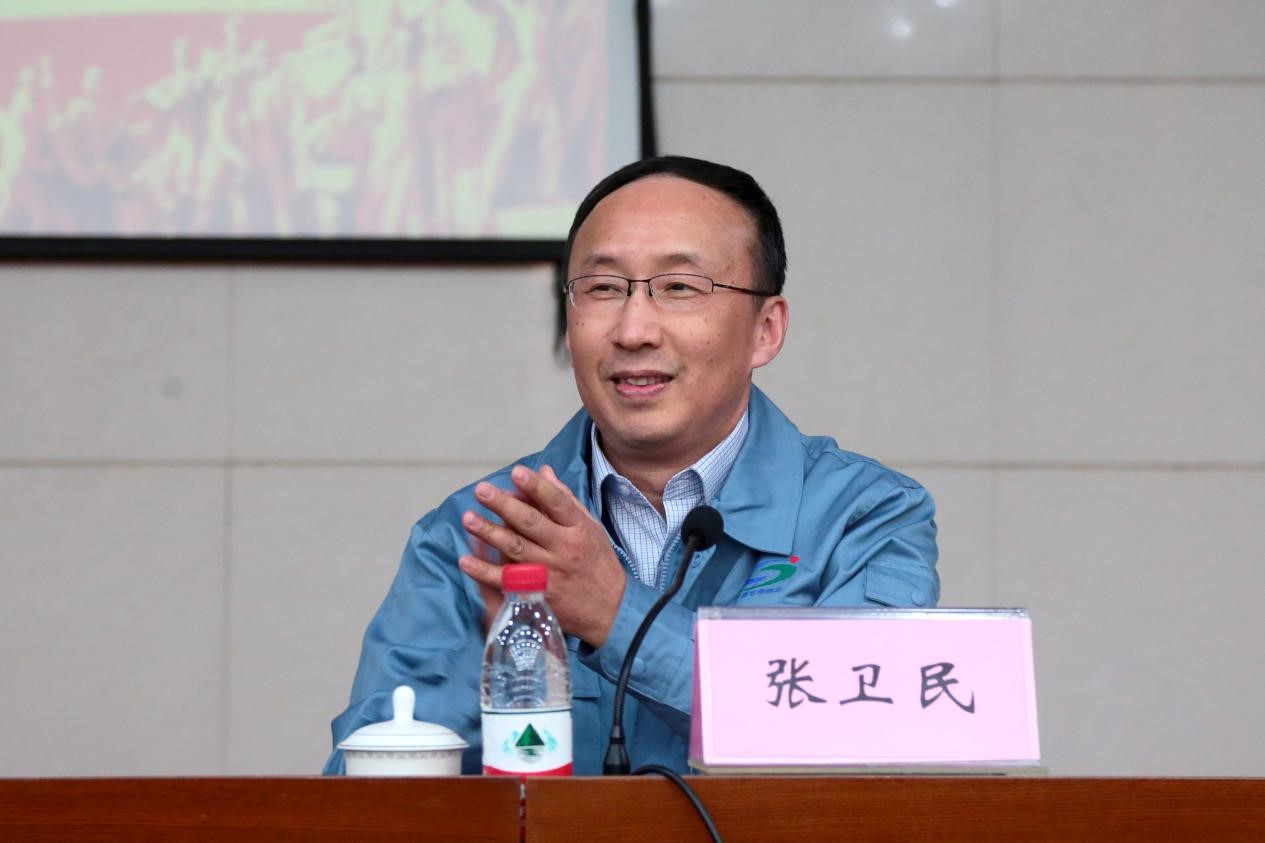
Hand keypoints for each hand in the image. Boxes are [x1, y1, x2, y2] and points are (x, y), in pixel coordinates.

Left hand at [459, 464, 625, 646]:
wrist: (609, 609)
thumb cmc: (598, 563)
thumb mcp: (591, 527)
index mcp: (579, 529)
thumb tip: (544, 471)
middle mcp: (564, 549)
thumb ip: (566, 499)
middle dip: (504, 505)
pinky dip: (484, 572)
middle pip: (530, 523)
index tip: (517, 472)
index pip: (557, 502)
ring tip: (469, 518)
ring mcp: (549, 573)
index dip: (536, 487)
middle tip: (482, 490)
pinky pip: (506, 581)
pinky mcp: (537, 594)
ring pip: (515, 549)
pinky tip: (466, 561)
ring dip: (489, 533)